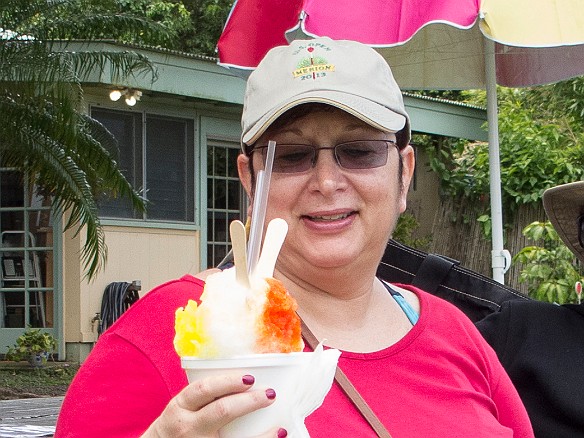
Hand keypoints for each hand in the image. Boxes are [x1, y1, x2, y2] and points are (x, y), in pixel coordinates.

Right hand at [141, 373, 286, 437]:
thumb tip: (248, 375)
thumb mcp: (183, 405)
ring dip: (261, 436)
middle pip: (221, 411)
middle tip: (270, 394)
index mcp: (181, 406)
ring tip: (280, 428)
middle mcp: (187, 426)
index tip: (250, 377)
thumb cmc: (178, 423)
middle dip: (249, 402)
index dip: (228, 381)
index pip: (204, 389)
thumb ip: (206, 393)